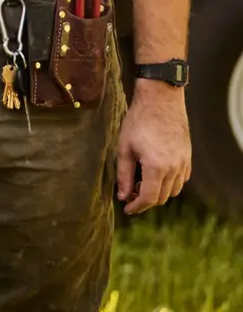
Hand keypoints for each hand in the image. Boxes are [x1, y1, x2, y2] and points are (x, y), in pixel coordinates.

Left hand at [117, 82, 190, 213]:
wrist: (160, 101)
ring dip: (159, 192)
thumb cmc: (138, 122)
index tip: (127, 209)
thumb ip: (123, 174)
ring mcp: (184, 163)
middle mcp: (174, 168)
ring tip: (141, 183)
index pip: (148, 198)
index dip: (137, 207)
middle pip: (162, 197)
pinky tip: (155, 174)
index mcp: (157, 167)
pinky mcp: (188, 157)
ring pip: (174, 190)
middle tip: (130, 195)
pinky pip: (182, 178)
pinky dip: (170, 182)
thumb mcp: (124, 148)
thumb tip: (122, 195)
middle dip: (146, 200)